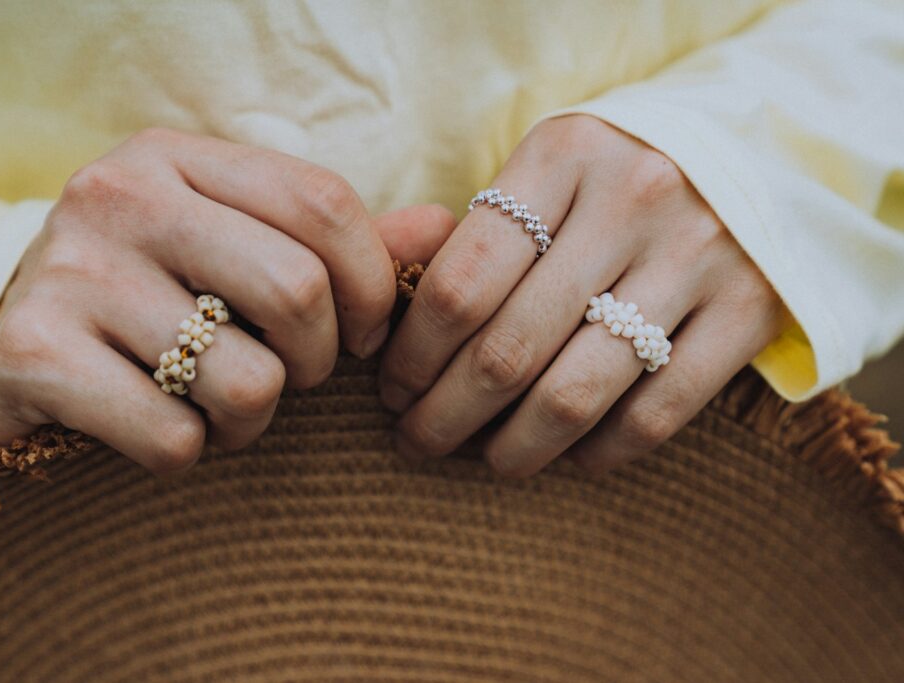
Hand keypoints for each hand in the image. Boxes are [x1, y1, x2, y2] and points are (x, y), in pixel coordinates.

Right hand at [0, 127, 453, 474]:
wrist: (19, 358)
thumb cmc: (153, 301)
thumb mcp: (233, 250)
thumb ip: (336, 243)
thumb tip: (444, 227)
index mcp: (177, 157)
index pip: (323, 204)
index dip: (373, 284)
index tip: (365, 335)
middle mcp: (119, 196)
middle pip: (297, 291)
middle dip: (320, 361)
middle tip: (294, 377)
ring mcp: (69, 272)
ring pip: (246, 380)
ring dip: (254, 420)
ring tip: (219, 407)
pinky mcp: (32, 354)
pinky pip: (175, 438)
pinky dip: (189, 455)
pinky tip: (163, 430)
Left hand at [378, 115, 790, 475]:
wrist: (760, 152)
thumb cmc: (619, 174)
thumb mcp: (552, 169)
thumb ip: (486, 236)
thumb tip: (408, 342)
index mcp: (563, 155)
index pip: (461, 284)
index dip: (413, 355)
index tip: (393, 389)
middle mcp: (632, 200)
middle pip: (507, 349)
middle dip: (444, 415)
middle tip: (417, 439)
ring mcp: (697, 257)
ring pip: (575, 394)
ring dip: (513, 448)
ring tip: (487, 459)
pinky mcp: (750, 310)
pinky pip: (655, 414)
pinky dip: (599, 452)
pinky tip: (568, 454)